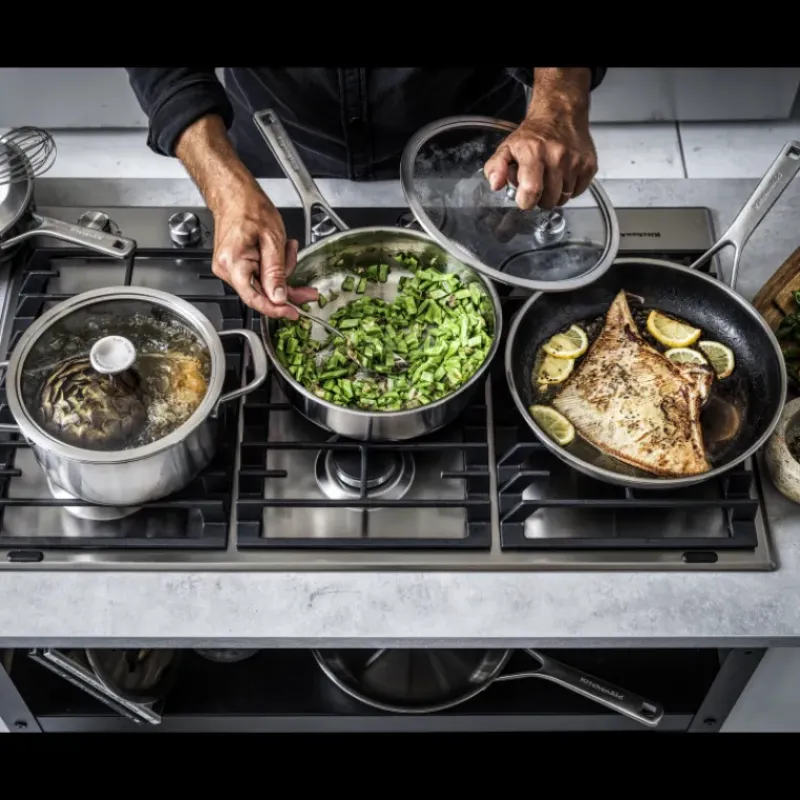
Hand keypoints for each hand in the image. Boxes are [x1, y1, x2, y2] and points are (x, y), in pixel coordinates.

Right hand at [211, 185, 316, 319]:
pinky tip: (281, 252)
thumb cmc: (249, 208)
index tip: (293, 313)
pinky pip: (259, 276)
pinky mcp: (236, 266)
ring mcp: (230, 269)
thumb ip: (276, 272)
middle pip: (262, 293)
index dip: (276, 310)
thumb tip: (279, 298)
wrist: (234, 194)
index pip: (255, 299)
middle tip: (308, 290)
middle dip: (287, 287)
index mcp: (233, 264)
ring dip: (282, 271)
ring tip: (288, 248)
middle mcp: (227, 270)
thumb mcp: (272, 240)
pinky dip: (274, 267)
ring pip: (264, 285)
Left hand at [484, 112, 597, 210]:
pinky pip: (578, 192)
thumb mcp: (507, 148)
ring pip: (563, 198)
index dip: (525, 201)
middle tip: (537, 183)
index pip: (532, 190)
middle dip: (540, 199)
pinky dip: (570, 189)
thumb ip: (495, 167)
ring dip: (555, 194)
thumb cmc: (533, 135)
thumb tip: (496, 184)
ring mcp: (575, 161)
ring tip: (550, 177)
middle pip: (548, 200)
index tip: (523, 197)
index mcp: (533, 153)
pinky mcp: (589, 165)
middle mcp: (557, 156)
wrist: (560, 114)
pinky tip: (563, 175)